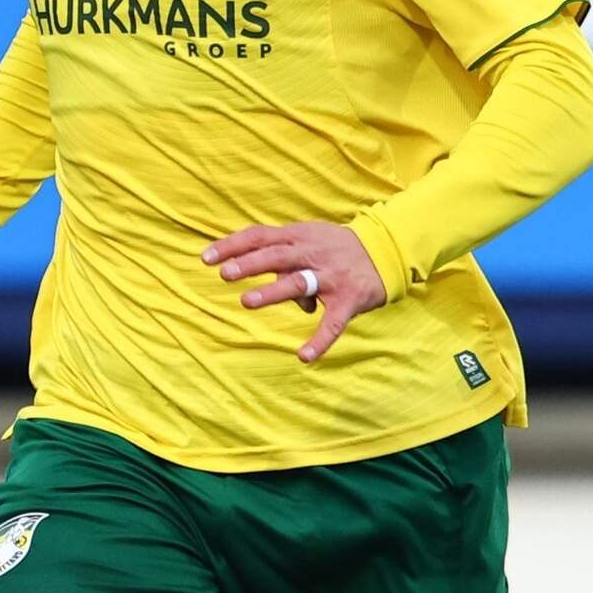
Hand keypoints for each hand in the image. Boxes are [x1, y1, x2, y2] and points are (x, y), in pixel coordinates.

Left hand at [207, 222, 388, 363]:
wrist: (386, 250)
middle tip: (224, 274)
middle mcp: (312, 253)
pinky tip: (303, 357)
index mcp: (298, 236)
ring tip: (247, 301)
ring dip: (272, 291)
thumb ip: (282, 254)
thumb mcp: (309, 238)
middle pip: (275, 255)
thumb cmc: (337, 247)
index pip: (259, 236)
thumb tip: (260, 278)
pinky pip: (332, 323)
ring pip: (298, 282)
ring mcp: (330, 277)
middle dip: (249, 264)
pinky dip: (319, 341)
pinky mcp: (349, 299)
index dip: (232, 245)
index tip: (206, 258)